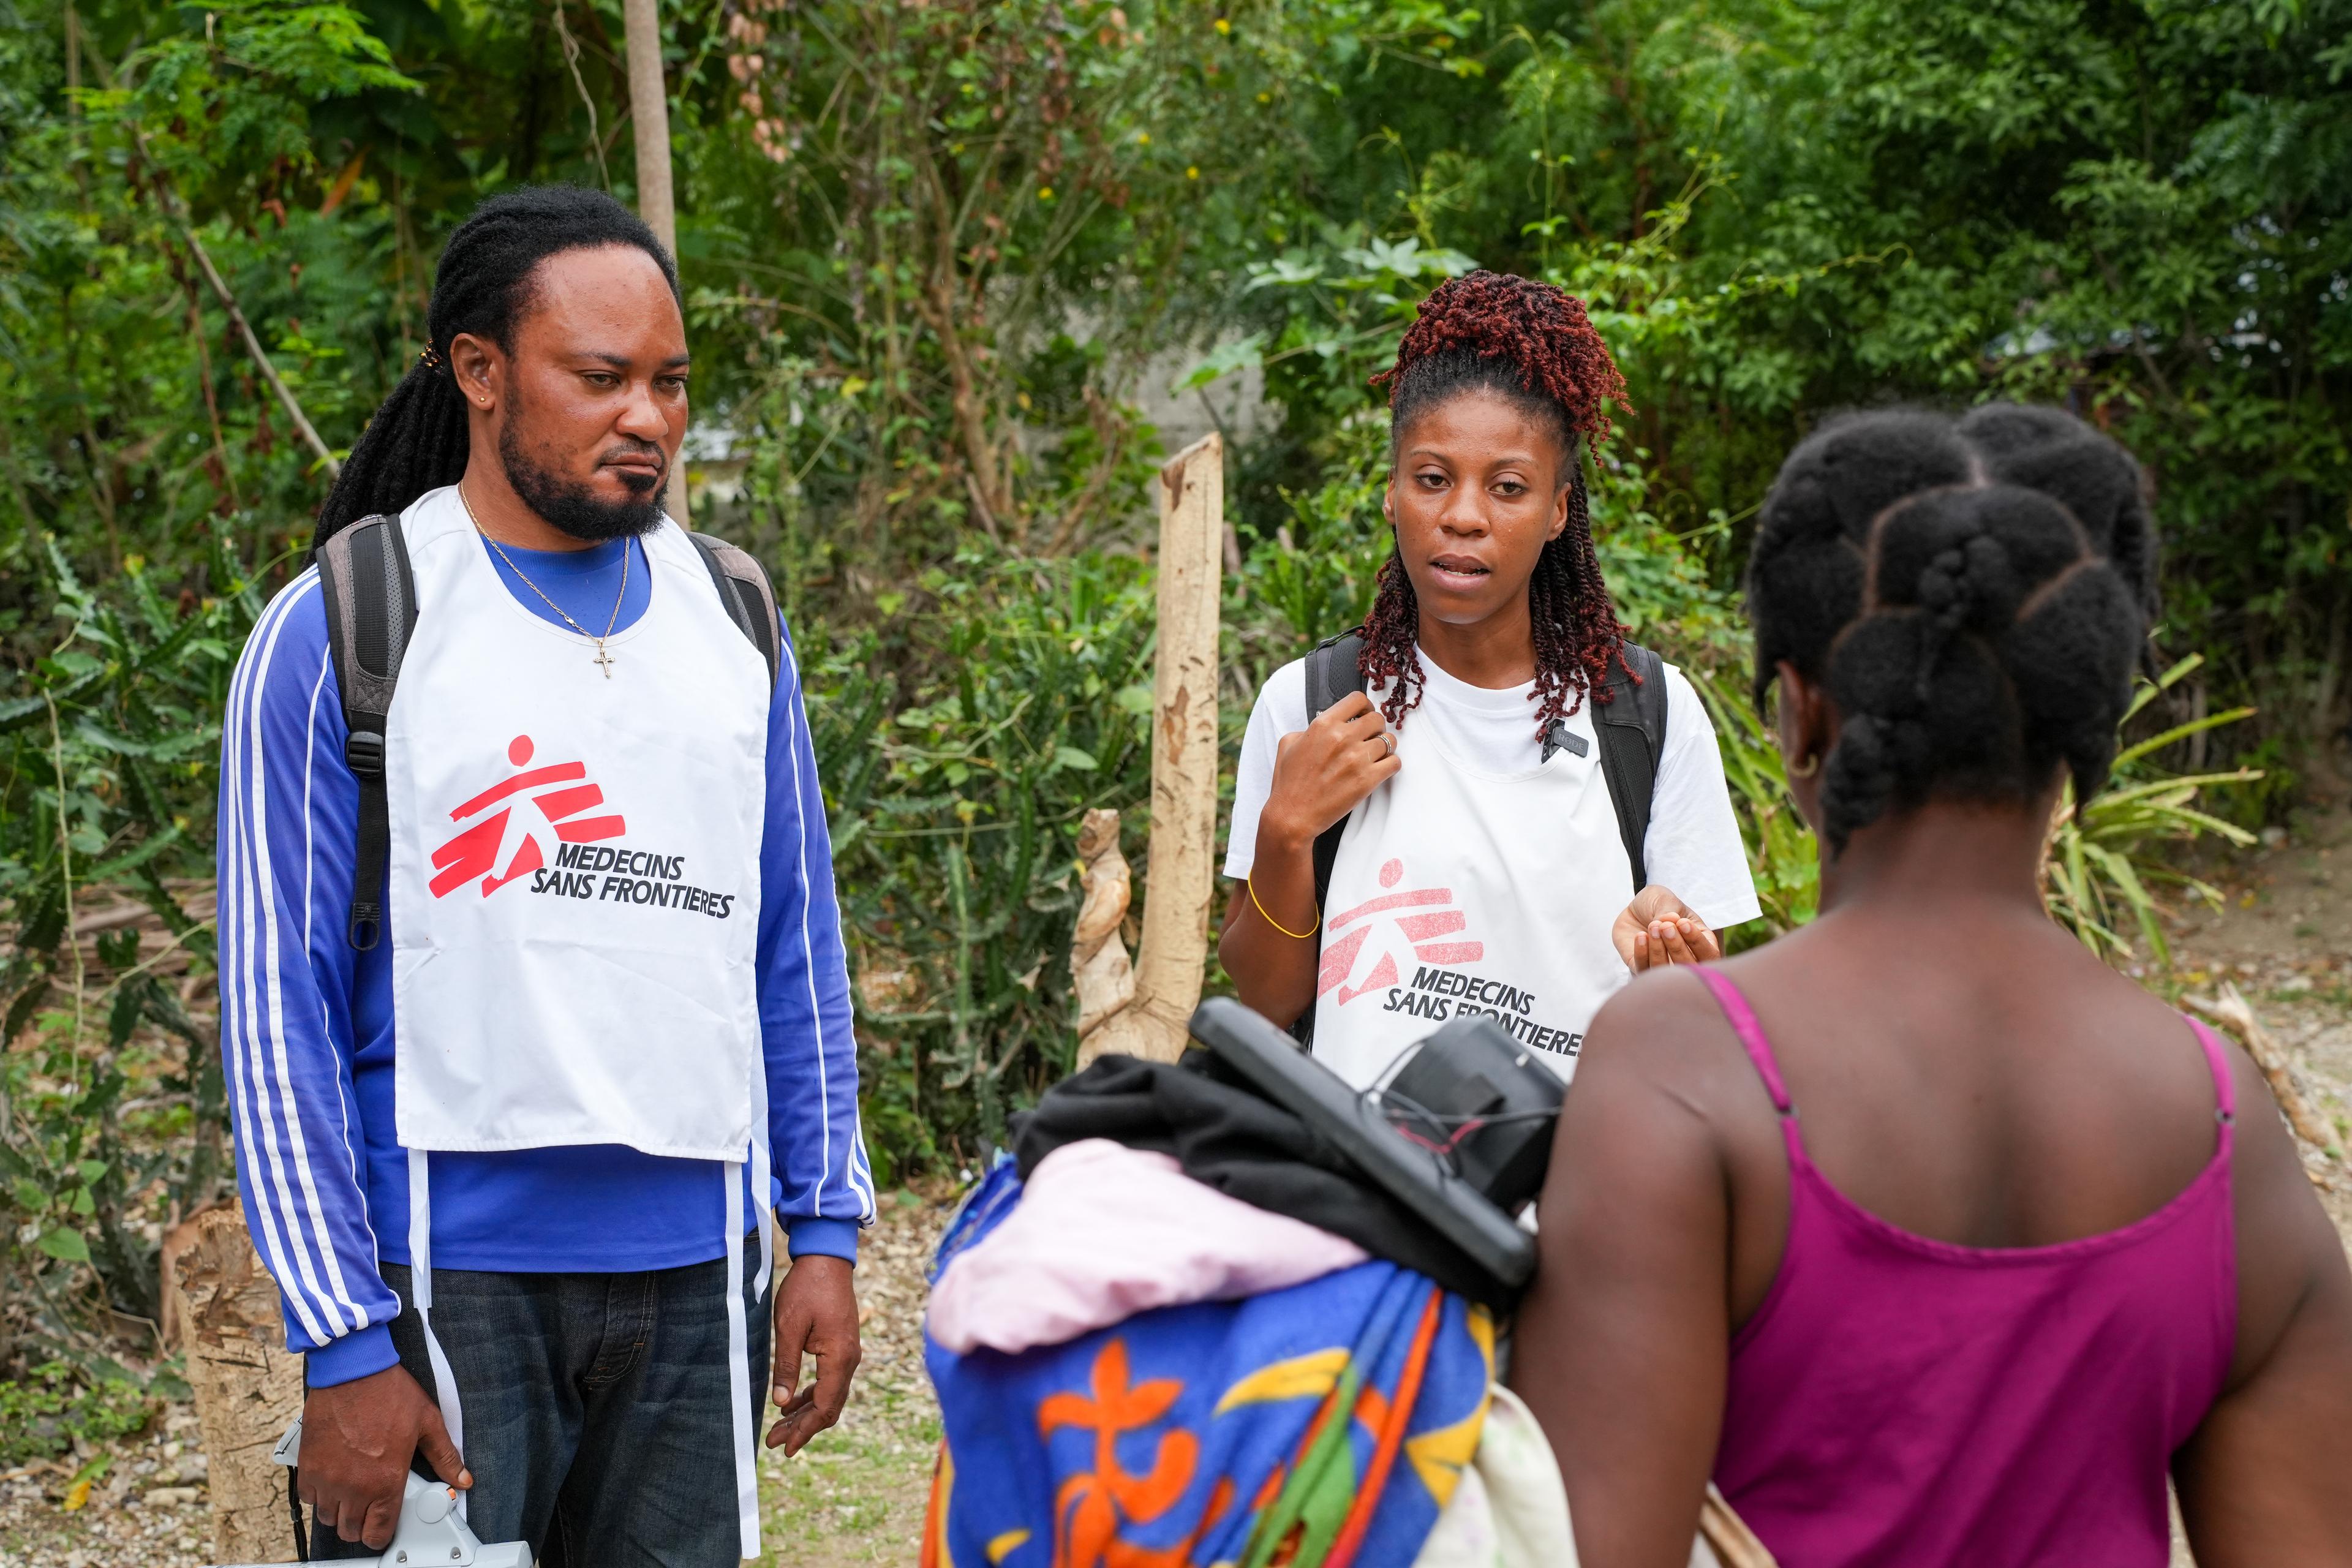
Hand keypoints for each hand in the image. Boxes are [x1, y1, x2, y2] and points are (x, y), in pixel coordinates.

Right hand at [298, 1365, 467, 1550]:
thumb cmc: (390, 1393)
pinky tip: (333, 1479)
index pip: (378, 1532)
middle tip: (369, 1509)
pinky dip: (318, 1494)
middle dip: (360, 1526)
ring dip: (339, 1510)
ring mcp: (327, 1478)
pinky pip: (308, 1497)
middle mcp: (353, 1486)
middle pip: (349, 1530)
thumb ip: (445, 1457)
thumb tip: (462, 1478)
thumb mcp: (428, 1423)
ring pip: (327, 1517)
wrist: (354, 1370)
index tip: (383, 1528)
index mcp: (386, 1480)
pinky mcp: (308, 1466)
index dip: (381, 1535)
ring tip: (353, 1492)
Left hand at [767, 1253, 859, 1455]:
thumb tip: (781, 1403)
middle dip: (803, 1428)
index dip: (805, 1430)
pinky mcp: (842, 1346)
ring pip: (830, 1395)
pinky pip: (830, 1381)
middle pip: (829, 1406)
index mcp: (839, 1358)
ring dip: (806, 1413)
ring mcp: (848, 1353)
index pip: (825, 1406)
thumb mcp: (789, 1327)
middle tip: (775, 1443)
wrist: (827, 1259)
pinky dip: (812, 1395)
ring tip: (780, 1427)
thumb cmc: (806, 1289)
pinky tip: (793, 1402)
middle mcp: (849, 1360)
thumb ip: (786, 1366)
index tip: (785, 1447)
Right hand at [1261, 691, 1401, 847]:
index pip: (1357, 700)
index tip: (1364, 715)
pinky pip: (1395, 762)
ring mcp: (1357, 759)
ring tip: (1374, 757)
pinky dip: (1391, 765)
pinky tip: (1380, 770)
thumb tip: (1326, 724)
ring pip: (1389, 740)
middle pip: (1378, 719)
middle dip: (1376, 728)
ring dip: (1385, 747)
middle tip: (1369, 739)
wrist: (1292, 816)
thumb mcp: (1288, 744)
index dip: (1365, 707)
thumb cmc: (1288, 783)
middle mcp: (1342, 737)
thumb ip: (1309, 728)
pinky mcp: (1368, 780)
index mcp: (1323, 725)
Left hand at [1612, 885, 1721, 972]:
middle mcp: (1687, 960)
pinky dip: (1642, 953)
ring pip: (1665, 971)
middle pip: (1688, 967)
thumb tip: (1670, 920)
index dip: (1697, 941)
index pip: (1709, 954)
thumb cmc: (1659, 905)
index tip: (1683, 923)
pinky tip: (1640, 935)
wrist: (1635, 909)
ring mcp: (1665, 969)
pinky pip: (1644, 969)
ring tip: (1653, 926)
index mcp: (1703, 944)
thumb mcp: (1667, 901)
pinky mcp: (1643, 969)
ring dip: (1658, 950)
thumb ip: (1669, 911)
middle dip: (1677, 947)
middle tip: (1665, 926)